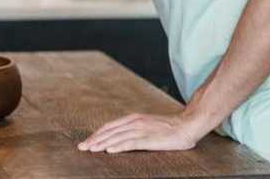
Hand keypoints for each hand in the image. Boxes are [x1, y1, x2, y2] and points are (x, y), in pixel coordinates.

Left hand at [76, 111, 210, 153]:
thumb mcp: (147, 124)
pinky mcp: (149, 139)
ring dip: (102, 144)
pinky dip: (119, 146)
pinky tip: (110, 150)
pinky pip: (131, 143)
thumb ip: (134, 129)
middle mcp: (134, 122)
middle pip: (110, 132)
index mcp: (133, 118)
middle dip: (95, 140)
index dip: (97, 134)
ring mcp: (141, 130)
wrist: (187, 125)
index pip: (109, 127)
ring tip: (91, 150)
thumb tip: (120, 136)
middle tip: (82, 147)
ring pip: (117, 138)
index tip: (87, 142)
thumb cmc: (168, 127)